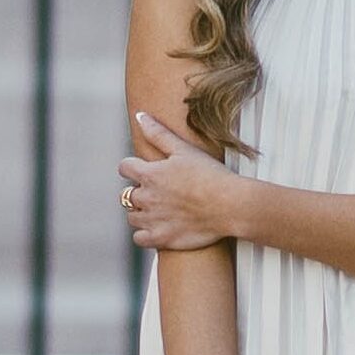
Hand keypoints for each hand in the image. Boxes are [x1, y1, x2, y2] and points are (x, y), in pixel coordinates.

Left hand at [118, 111, 239, 249]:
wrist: (229, 205)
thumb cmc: (209, 174)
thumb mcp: (184, 149)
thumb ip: (159, 133)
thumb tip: (140, 115)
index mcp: (150, 174)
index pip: (124, 168)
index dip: (133, 167)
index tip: (146, 169)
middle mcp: (146, 197)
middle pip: (127, 194)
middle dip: (139, 191)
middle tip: (160, 191)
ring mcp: (152, 220)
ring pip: (132, 216)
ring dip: (141, 212)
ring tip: (161, 209)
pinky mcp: (160, 238)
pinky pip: (139, 238)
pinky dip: (145, 233)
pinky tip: (159, 226)